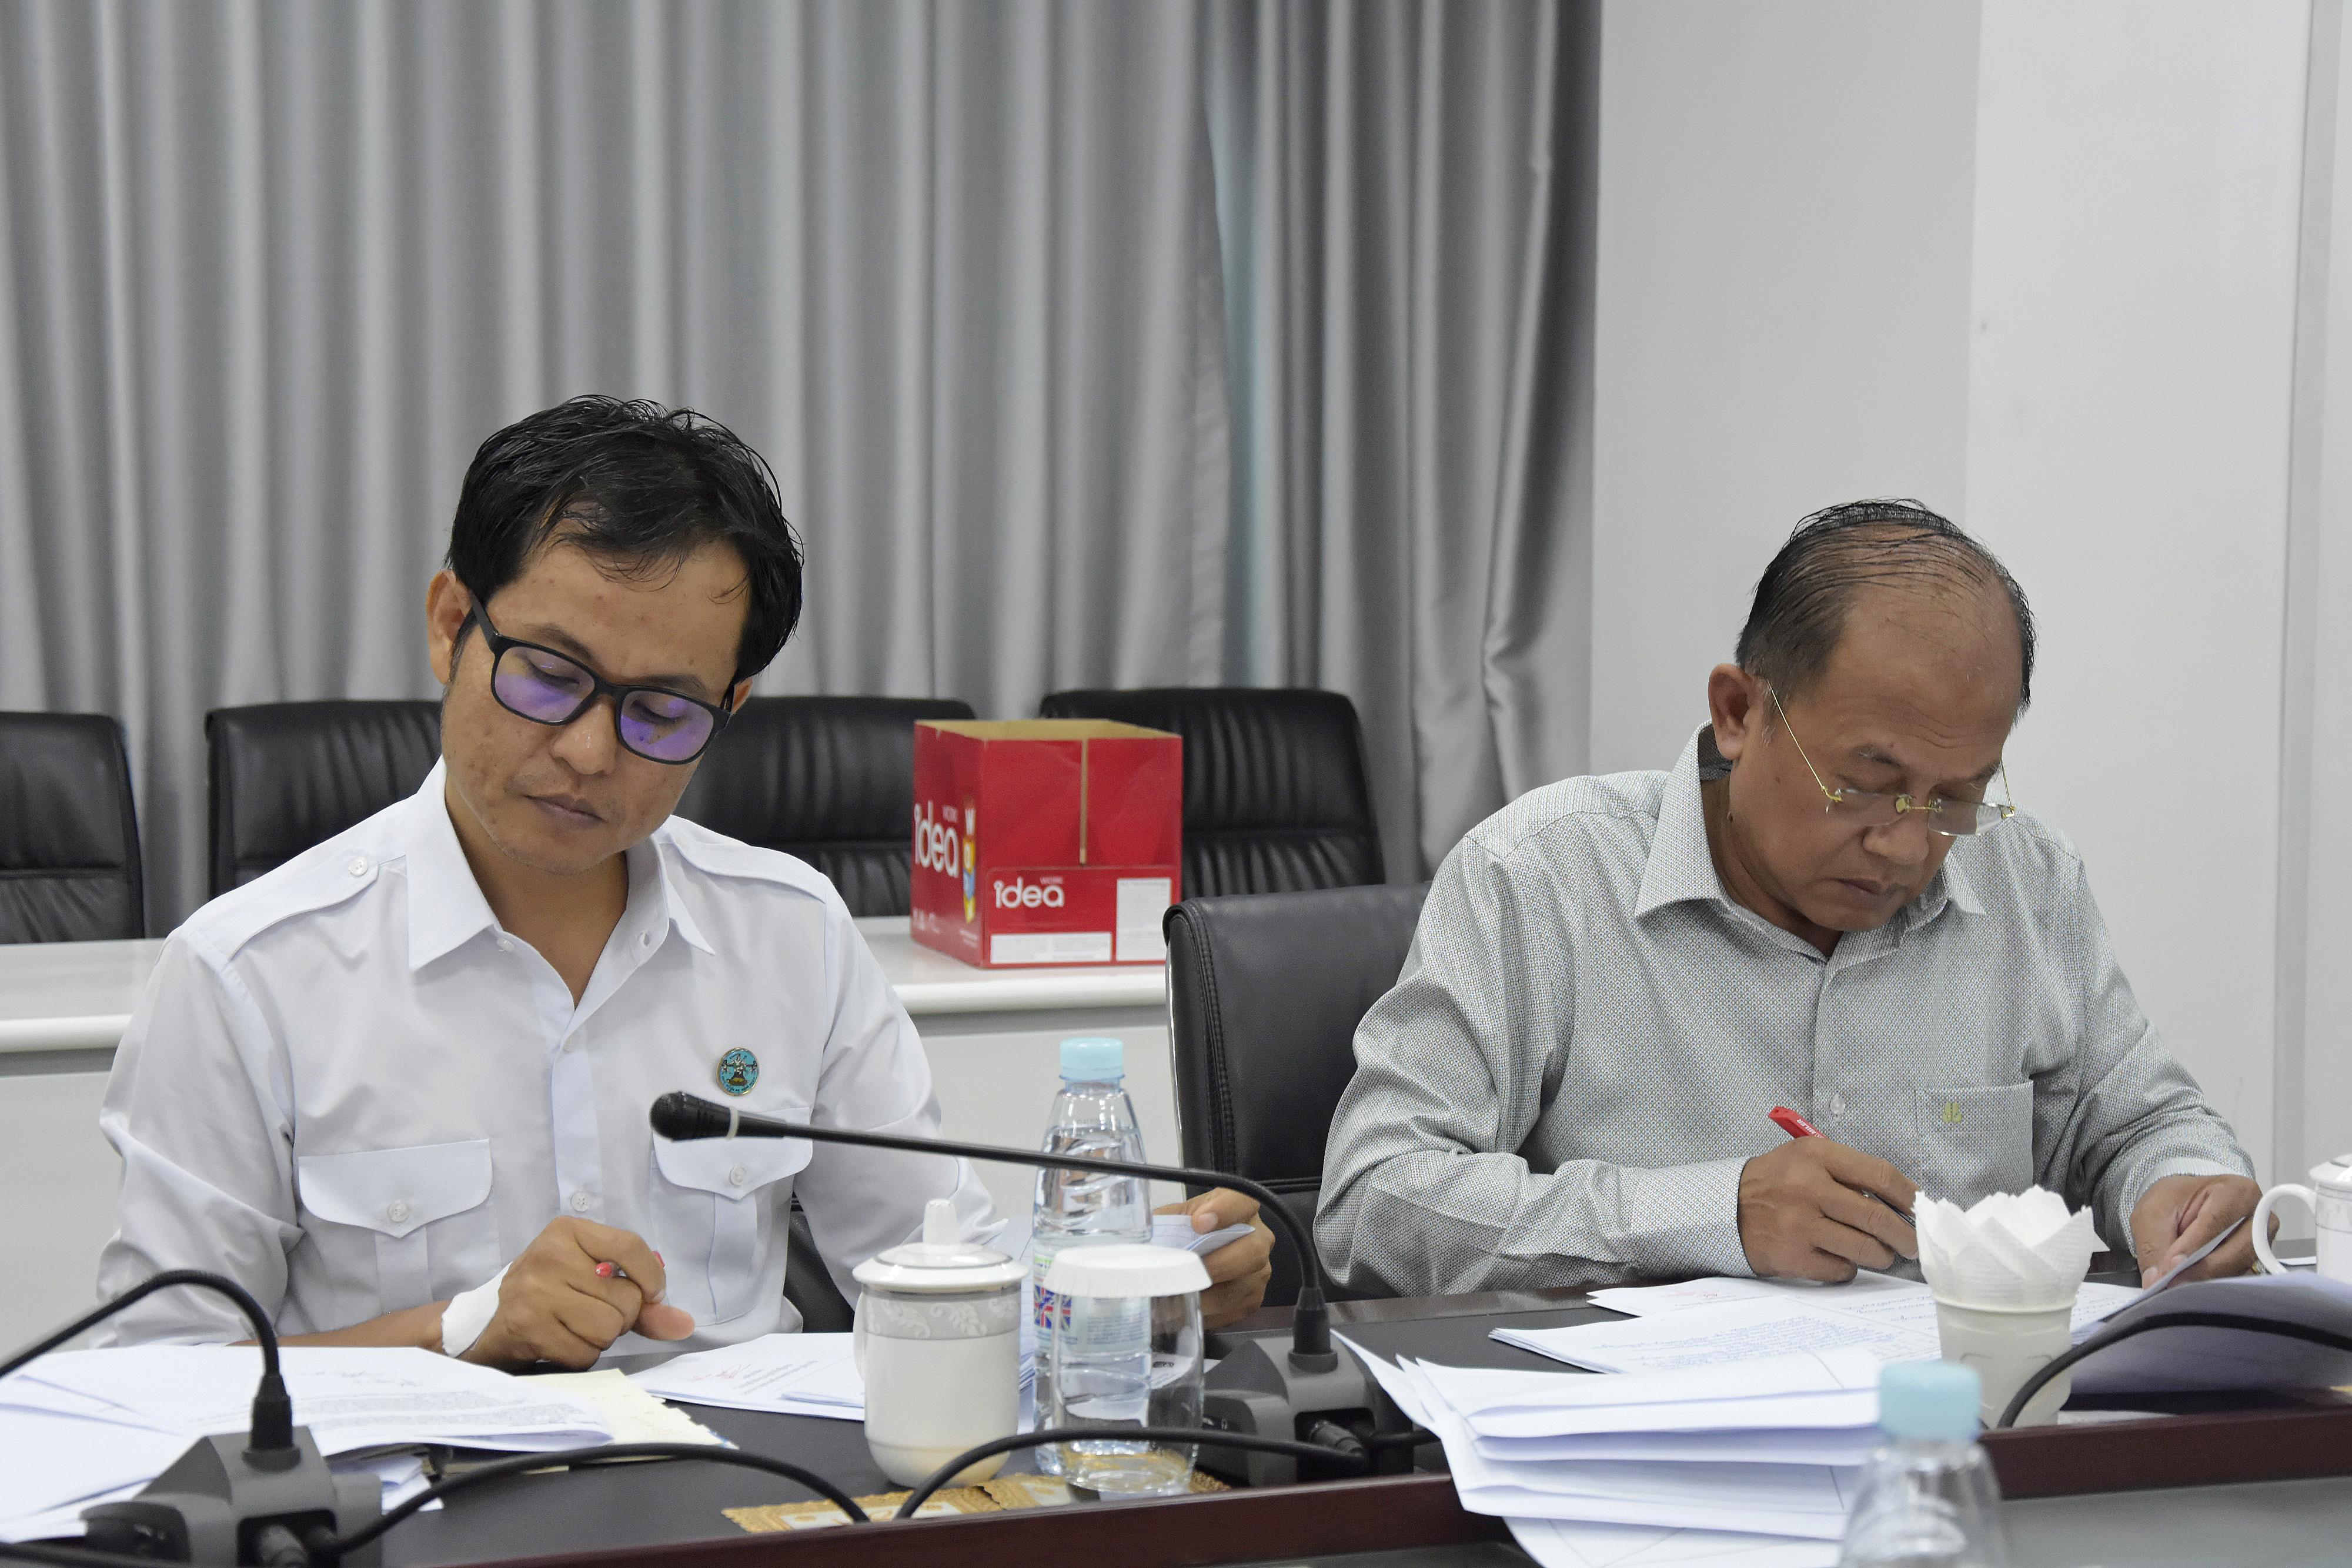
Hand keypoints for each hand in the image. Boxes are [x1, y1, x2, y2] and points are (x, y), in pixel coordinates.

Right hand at [460, 1217, 695, 1368]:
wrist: (487, 1323)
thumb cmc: (548, 1294)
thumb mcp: (590, 1278)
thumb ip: (642, 1298)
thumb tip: (685, 1324)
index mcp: (567, 1232)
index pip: (631, 1247)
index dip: (652, 1278)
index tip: (651, 1294)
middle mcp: (549, 1255)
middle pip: (625, 1298)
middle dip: (620, 1317)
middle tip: (592, 1312)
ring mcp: (535, 1292)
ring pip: (608, 1328)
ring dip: (601, 1338)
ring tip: (575, 1326)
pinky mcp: (528, 1327)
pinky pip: (585, 1353)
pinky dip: (582, 1355)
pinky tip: (561, 1341)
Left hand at [1156, 1188, 1273, 1328]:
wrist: (1209, 1249)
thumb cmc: (1194, 1231)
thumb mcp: (1181, 1216)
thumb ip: (1169, 1220)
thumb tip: (1145, 1236)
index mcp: (1240, 1207)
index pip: (1243, 1202)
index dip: (1224, 1211)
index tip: (1199, 1222)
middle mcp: (1258, 1236)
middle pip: (1252, 1251)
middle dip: (1217, 1265)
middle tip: (1188, 1274)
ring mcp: (1261, 1269)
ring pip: (1242, 1287)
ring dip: (1207, 1297)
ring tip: (1176, 1300)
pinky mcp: (1253, 1296)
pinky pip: (1234, 1309)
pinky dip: (1208, 1313)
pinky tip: (1187, 1310)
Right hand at [1738, 1139, 1919, 1281]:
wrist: (1726, 1208)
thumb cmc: (1776, 1182)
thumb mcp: (1806, 1158)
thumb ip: (1849, 1171)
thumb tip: (1902, 1201)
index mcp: (1816, 1156)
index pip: (1879, 1174)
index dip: (1908, 1195)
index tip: (1920, 1208)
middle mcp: (1808, 1188)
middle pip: (1877, 1217)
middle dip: (1904, 1236)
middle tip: (1912, 1244)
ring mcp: (1800, 1225)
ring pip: (1864, 1249)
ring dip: (1881, 1256)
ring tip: (1881, 1254)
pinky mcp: (1793, 1257)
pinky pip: (1840, 1269)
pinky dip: (1849, 1268)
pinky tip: (1841, 1259)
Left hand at [2131, 1173, 2263, 1284]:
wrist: (2182, 1205)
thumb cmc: (2173, 1201)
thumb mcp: (2153, 1213)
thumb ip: (2155, 1245)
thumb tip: (2157, 1281)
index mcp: (2237, 1192)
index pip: (2217, 1221)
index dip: (2193, 1246)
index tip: (2171, 1265)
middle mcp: (2258, 1218)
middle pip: (2237, 1250)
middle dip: (2202, 1269)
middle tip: (2171, 1281)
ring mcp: (2261, 1244)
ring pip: (2238, 1270)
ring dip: (2206, 1279)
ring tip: (2176, 1284)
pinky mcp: (2253, 1263)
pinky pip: (2236, 1279)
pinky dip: (2211, 1284)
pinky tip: (2189, 1285)